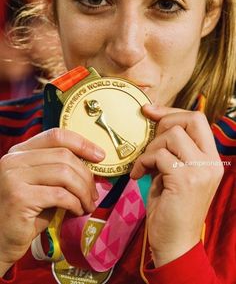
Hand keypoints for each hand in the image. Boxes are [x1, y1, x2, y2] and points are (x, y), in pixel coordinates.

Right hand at [0, 128, 104, 272]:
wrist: (0, 241)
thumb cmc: (26, 214)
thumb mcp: (41, 185)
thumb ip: (58, 170)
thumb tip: (92, 164)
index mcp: (19, 152)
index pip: (55, 136)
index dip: (81, 143)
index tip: (100, 155)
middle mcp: (13, 160)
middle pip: (64, 155)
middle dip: (86, 175)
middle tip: (94, 193)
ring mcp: (14, 177)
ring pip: (64, 174)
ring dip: (83, 191)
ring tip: (87, 204)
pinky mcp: (19, 198)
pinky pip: (59, 195)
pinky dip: (75, 203)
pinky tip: (77, 211)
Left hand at [130, 105, 223, 266]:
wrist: (174, 243)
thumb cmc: (171, 208)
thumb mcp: (176, 173)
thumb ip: (173, 150)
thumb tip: (156, 121)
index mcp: (211, 159)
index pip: (198, 119)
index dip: (173, 111)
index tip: (151, 111)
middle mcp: (211, 162)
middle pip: (191, 119)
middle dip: (164, 122)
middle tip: (149, 141)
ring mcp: (200, 170)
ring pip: (172, 135)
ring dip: (151, 148)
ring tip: (145, 165)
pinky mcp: (184, 180)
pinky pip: (158, 155)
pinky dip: (143, 162)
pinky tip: (138, 175)